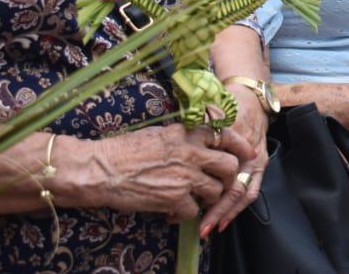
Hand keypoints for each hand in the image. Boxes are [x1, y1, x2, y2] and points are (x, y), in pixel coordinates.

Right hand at [58, 124, 253, 223]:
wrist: (100, 170)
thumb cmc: (123, 150)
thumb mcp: (158, 133)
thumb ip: (182, 136)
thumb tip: (196, 140)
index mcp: (187, 133)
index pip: (226, 135)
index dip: (241, 146)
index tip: (248, 153)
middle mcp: (191, 153)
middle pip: (229, 166)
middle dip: (229, 177)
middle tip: (220, 183)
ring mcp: (185, 177)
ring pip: (215, 191)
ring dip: (206, 198)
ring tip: (192, 199)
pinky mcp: (174, 198)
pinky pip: (193, 211)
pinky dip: (183, 215)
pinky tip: (170, 213)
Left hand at [202, 87, 269, 235]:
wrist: (253, 98)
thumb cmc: (231, 105)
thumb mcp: (215, 111)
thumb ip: (204, 126)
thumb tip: (185, 141)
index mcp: (238, 142)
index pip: (225, 171)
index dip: (211, 191)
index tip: (191, 204)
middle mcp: (250, 156)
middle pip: (235, 188)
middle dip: (218, 210)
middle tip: (201, 228)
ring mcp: (256, 162)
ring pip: (244, 194)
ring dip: (228, 213)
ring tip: (210, 228)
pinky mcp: (259, 166)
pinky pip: (252, 191)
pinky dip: (238, 208)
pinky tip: (224, 221)